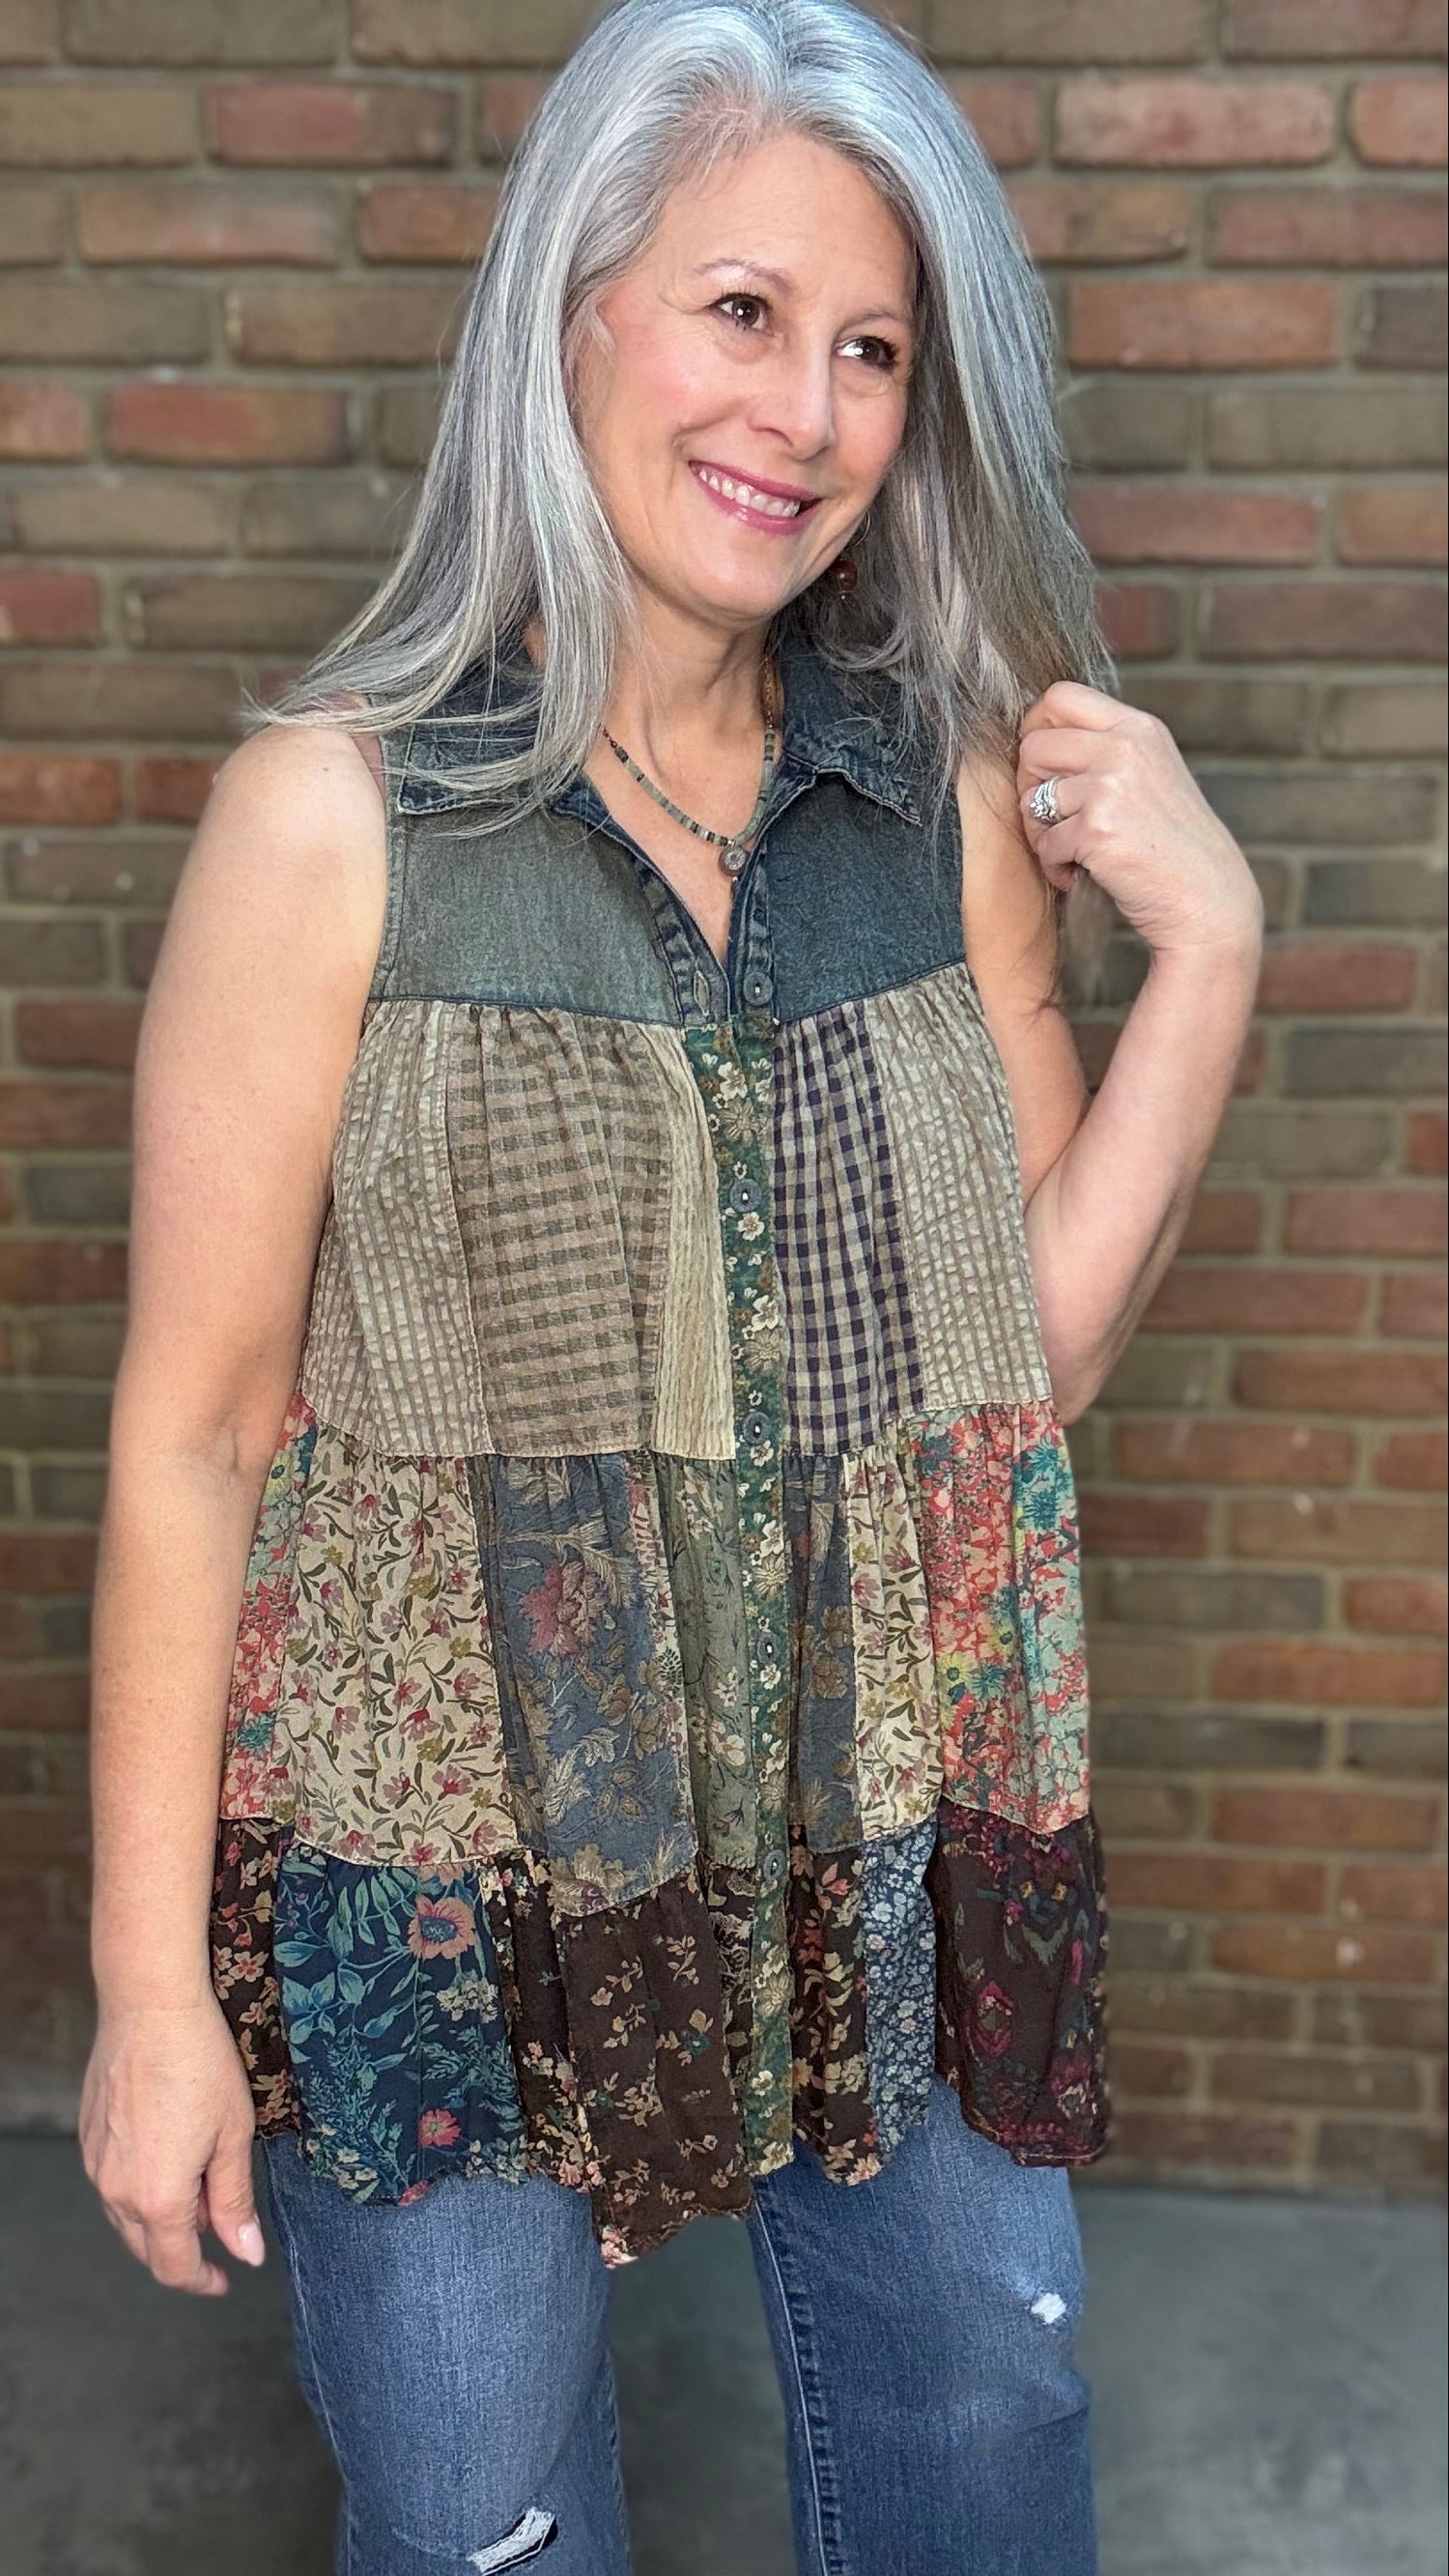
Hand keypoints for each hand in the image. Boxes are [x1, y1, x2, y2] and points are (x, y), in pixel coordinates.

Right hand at [79, 1995, 265, 2295]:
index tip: (224, 2278)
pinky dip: (141, 2184)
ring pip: (127, 2215)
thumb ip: (236, 2201)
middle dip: (184, 2246)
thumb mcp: (234, 2135)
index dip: (202, 2281)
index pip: (175, 2267)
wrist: (150, 2009)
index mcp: (158, 2200)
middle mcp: (117, 2191)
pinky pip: (113, 2181)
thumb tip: (247, 2253)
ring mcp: (96, 2164)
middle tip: (222, 2215)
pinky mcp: (88, 2138)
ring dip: (162, 2214)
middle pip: (147, 2247)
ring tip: (200, 2171)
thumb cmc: (200, 2065)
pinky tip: (169, 2149)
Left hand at [1017, 681, 1263, 957]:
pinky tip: (1082, 875)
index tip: (1042, 767)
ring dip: (1041, 833)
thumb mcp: (1152, 776)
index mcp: (1139, 728)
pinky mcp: (1097, 828)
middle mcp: (1126, 747)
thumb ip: (1107, 751)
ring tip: (1070, 853)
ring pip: (1032, 797)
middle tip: (1050, 819)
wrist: (1208, 900)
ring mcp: (1112, 785)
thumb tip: (1036, 739)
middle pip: (1034, 744)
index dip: (1035, 729)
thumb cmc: (1173, 846)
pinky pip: (1045, 841)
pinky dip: (1056, 865)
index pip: (1060, 697)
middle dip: (1029, 785)